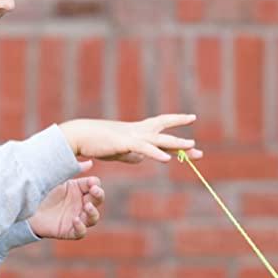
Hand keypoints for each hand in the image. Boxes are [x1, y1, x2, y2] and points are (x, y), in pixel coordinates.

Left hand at [28, 161, 104, 239]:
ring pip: (93, 218)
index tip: (92, 182)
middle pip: (97, 200)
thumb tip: (89, 162)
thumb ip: (71, 170)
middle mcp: (80, 203)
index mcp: (78, 189)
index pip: (94, 185)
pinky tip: (75, 220)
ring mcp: (76, 217)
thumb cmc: (40, 189)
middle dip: (99, 195)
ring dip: (93, 212)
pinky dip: (81, 227)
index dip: (95, 184)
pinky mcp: (68, 230)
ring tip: (87, 206)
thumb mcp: (56, 178)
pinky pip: (80, 232)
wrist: (24, 206)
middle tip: (94, 191)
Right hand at [59, 114, 202, 163]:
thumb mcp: (117, 151)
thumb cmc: (96, 142)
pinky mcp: (124, 143)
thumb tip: (141, 159)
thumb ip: (131, 155)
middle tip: (198, 148)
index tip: (191, 118)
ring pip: (158, 139)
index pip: (160, 126)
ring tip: (192, 146)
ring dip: (176, 143)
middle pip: (164, 133)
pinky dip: (156, 153)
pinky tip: (167, 159)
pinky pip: (144, 148)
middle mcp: (137, 131)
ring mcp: (132, 135)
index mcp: (136, 131)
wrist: (79, 135)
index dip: (176, 122)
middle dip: (181, 141)